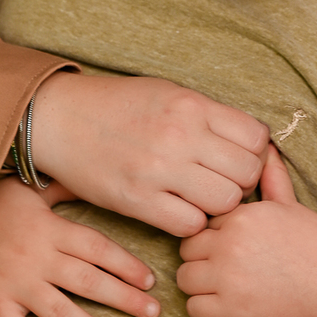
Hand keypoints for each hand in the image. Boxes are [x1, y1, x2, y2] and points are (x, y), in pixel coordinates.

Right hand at [0, 176, 160, 316]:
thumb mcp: (27, 189)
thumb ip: (61, 189)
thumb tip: (93, 177)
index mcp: (51, 228)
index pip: (98, 248)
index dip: (126, 264)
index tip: (151, 280)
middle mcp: (39, 257)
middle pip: (89, 281)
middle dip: (125, 299)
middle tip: (154, 313)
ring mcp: (17, 283)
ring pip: (63, 311)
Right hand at [29, 71, 269, 235]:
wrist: (59, 119)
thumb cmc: (116, 104)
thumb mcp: (167, 92)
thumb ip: (207, 115)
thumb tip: (249, 140)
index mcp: (191, 104)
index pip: (256, 138)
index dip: (255, 153)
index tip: (239, 157)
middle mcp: (180, 135)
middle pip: (247, 173)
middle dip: (242, 182)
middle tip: (222, 181)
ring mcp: (159, 170)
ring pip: (225, 202)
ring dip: (219, 205)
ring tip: (201, 197)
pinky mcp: (137, 200)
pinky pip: (190, 224)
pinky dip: (191, 222)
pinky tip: (178, 210)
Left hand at [176, 145, 316, 316]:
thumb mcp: (293, 207)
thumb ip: (272, 177)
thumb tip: (266, 145)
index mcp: (244, 214)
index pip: (201, 216)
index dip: (213, 232)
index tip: (230, 244)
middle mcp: (232, 242)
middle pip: (187, 246)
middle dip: (201, 257)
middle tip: (226, 268)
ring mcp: (231, 278)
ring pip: (184, 278)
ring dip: (200, 285)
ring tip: (225, 287)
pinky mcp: (234, 312)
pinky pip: (194, 310)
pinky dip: (206, 311)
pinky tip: (228, 307)